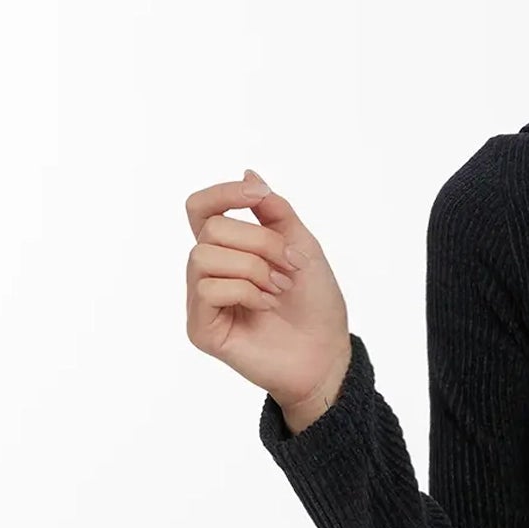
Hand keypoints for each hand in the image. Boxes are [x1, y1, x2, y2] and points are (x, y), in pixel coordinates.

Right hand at [184, 168, 351, 421]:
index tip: (258, 194)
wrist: (327, 354)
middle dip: (260, 242)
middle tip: (289, 268)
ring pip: (205, 255)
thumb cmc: (316, 305)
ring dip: (254, 268)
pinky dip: (246, 292)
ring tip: (278, 290)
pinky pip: (209, 288)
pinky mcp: (201, 328)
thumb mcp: (302, 246)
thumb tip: (248, 173)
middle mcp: (208, 272)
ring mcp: (201, 300)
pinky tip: (265, 307)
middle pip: (211, 228)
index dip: (223, 193)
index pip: (201, 209)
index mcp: (228, 249)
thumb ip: (274, 211)